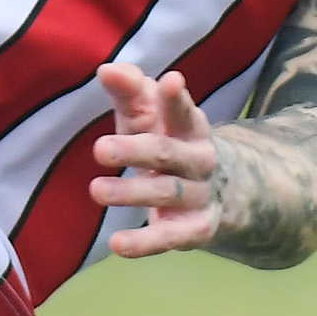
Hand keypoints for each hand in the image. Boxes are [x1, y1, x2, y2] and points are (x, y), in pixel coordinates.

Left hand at [85, 63, 220, 257]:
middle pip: (167, 153)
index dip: (175, 99)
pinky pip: (169, 237)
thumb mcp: (149, 115)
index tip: (168, 82)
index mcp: (190, 126)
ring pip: (165, 193)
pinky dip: (144, 242)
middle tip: (100, 149)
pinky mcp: (195, 229)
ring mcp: (200, 196)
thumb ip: (129, 91)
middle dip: (135, 150)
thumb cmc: (168, 142)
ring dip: (131, 193)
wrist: (220, 191)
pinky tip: (117, 245)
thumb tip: (106, 69)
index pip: (183, 110)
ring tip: (96, 189)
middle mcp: (200, 159)